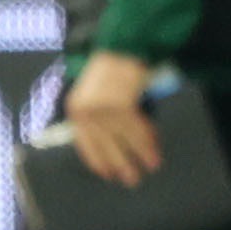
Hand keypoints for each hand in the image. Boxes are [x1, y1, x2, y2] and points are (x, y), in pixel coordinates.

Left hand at [64, 51, 160, 186]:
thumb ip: (96, 115)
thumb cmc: (109, 69)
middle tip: (130, 180)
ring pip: (124, 141)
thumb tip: (111, 141)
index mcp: (76, 109)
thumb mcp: (92, 93)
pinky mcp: (122, 106)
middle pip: (105, 146)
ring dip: (139, 157)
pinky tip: (154, 153)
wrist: (121, 49)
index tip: (107, 174)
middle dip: (120, 165)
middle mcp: (87, 112)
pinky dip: (148, 143)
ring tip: (149, 169)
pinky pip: (138, 131)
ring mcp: (105, 110)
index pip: (85, 143)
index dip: (97, 160)